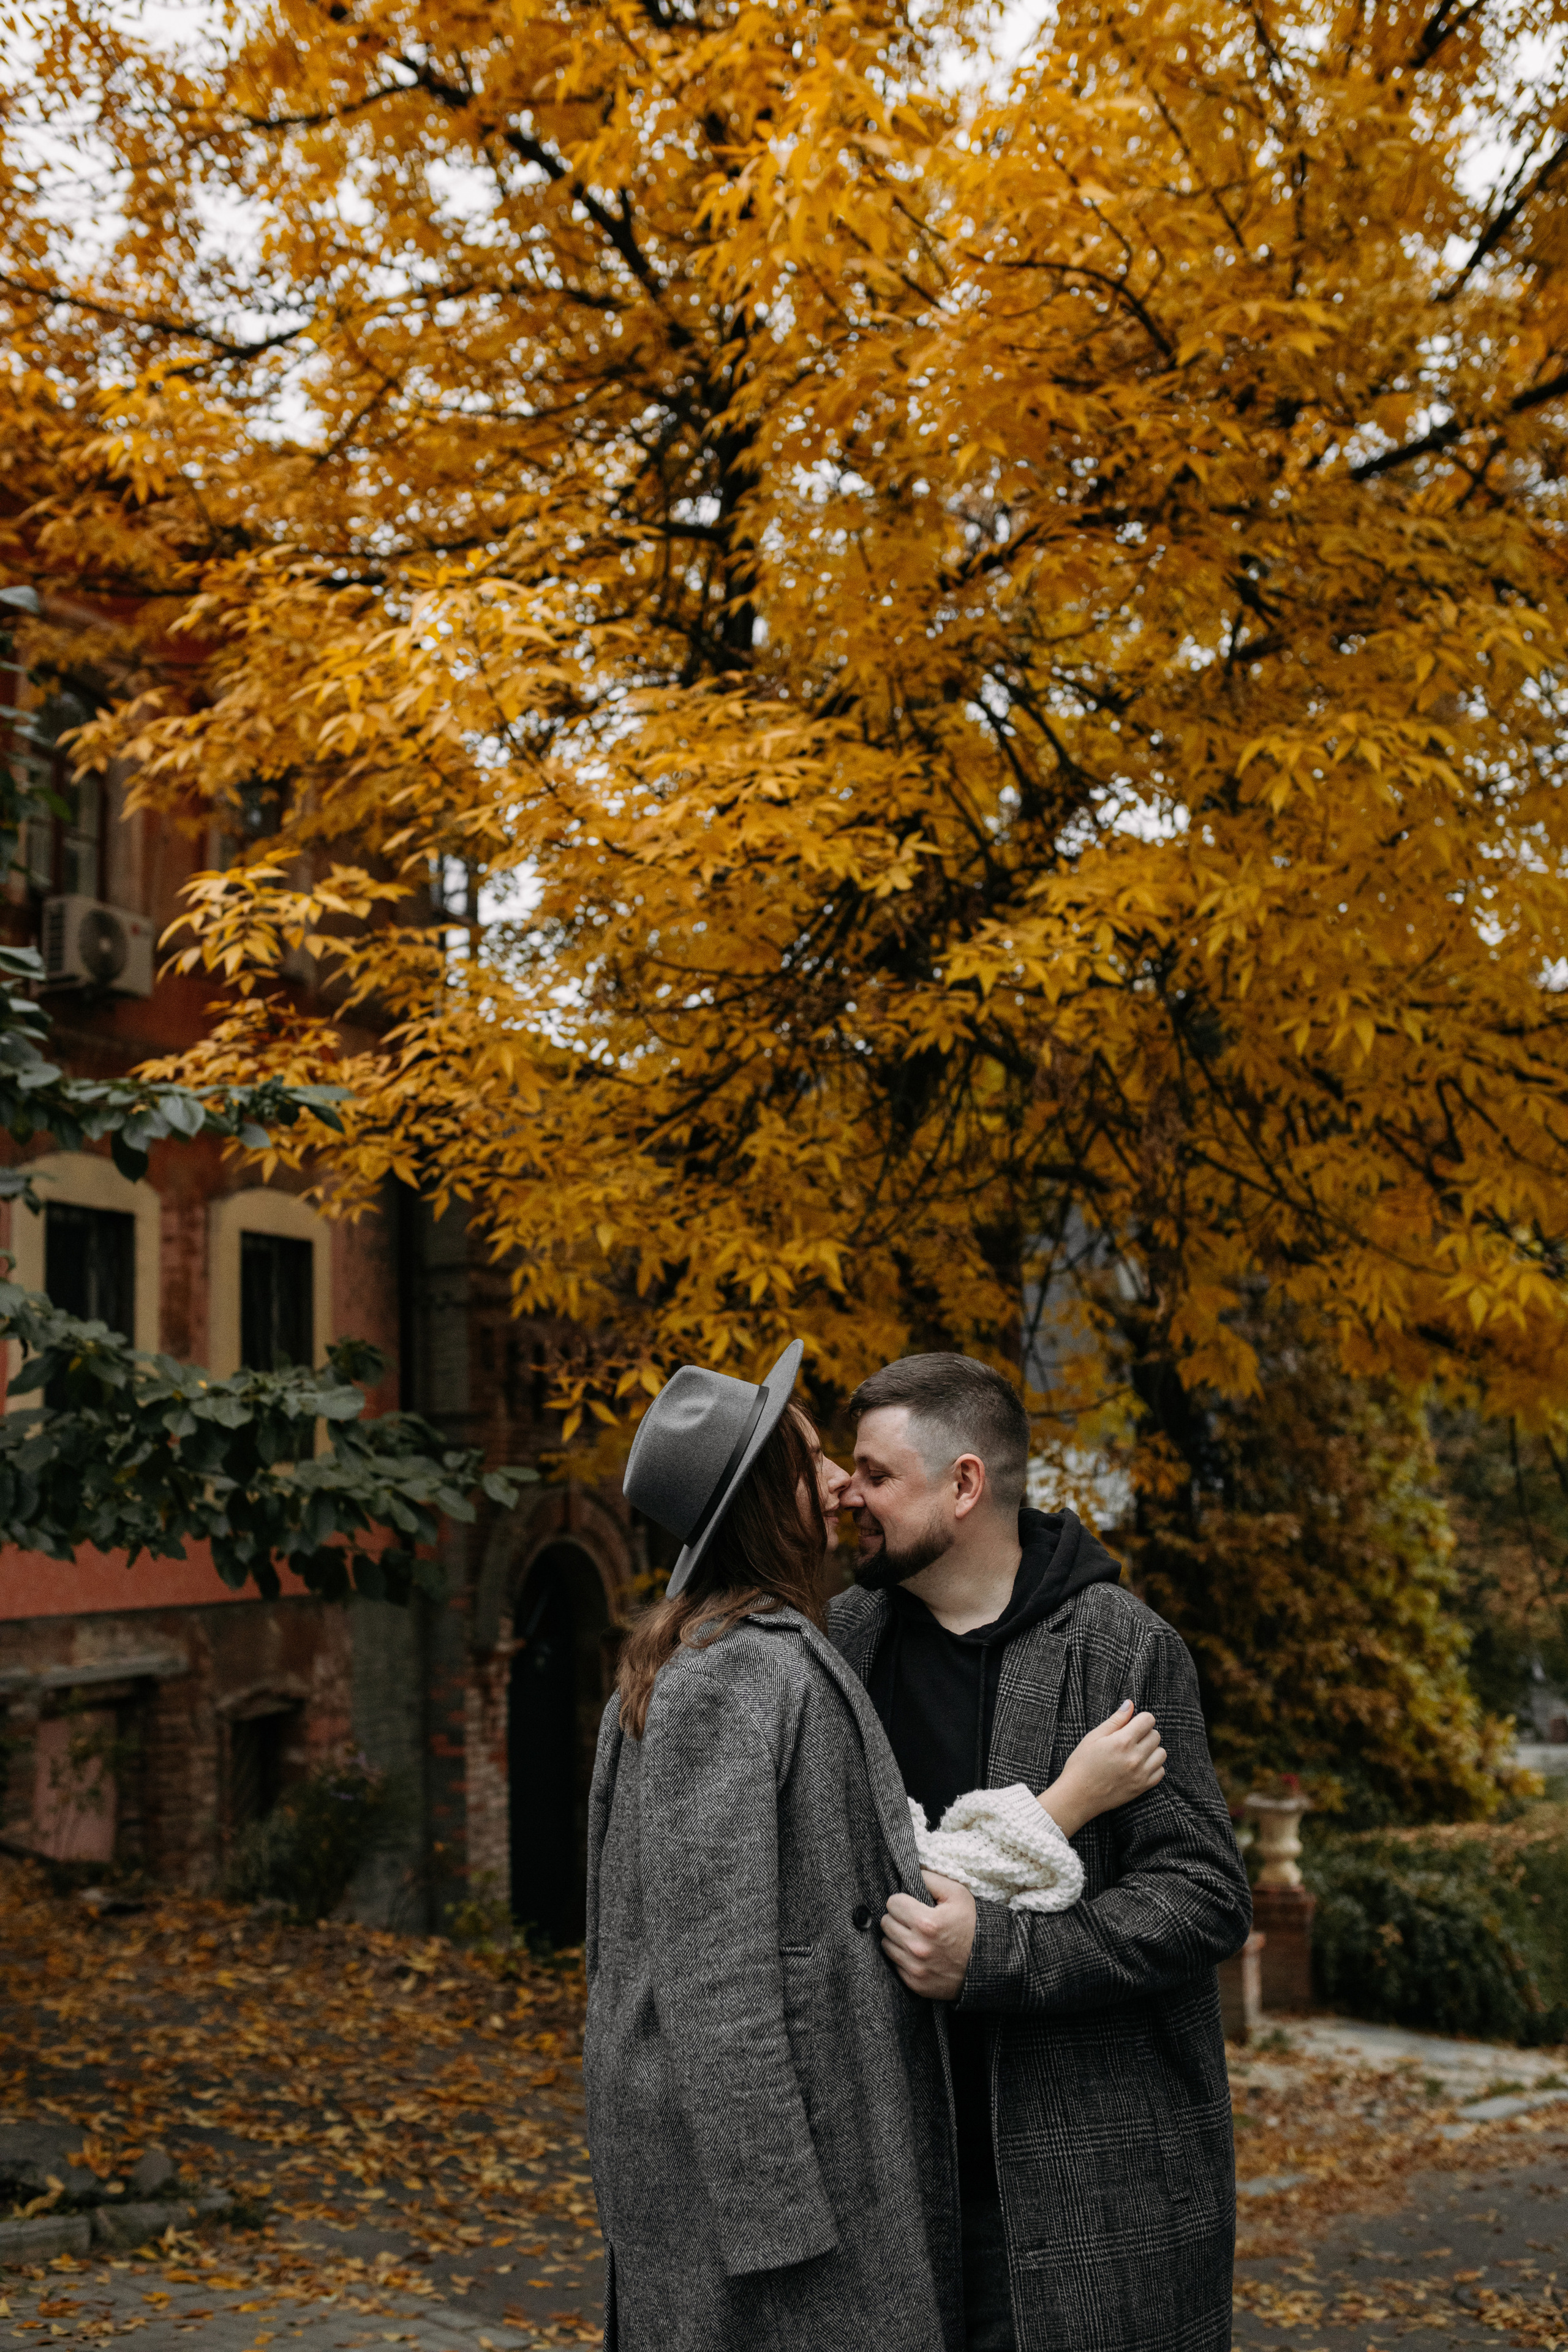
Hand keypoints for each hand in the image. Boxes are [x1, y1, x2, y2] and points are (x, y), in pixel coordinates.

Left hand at [880, 1871, 976, 2000]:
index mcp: (926, 1923)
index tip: (911, 1904)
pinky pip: (894, 1965)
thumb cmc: (972, 1925)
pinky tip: (917, 1952)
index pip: (892, 1903)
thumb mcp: (958, 1894)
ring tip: (914, 1935)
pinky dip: (902, 1957)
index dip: (902, 1900)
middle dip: (898, 1918)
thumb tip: (910, 1872)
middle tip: (912, 1919)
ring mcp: (916, 1969)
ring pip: (886, 1944)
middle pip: (886, 1923)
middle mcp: (917, 1947)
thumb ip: (931, 1879)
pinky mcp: (915, 1984)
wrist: (988, 1964)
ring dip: (897, 1937)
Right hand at [1038, 1698, 1164, 1838]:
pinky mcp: (1143, 1787)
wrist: (1078, 1796)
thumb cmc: (1082, 1764)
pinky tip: (1139, 1766)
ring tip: (1136, 1752)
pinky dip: (1153, 1766)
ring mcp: (1141, 1774)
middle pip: (1156, 1735)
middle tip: (1130, 1739)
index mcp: (1122, 1741)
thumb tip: (1130, 1704)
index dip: (1140, 1719)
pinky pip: (1160, 1771)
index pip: (1148, 1720)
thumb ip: (1115, 1720)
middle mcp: (1135, 1757)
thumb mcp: (1094, 1737)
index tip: (1132, 1724)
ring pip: (1161, 1753)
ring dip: (1151, 1750)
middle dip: (1145, 1733)